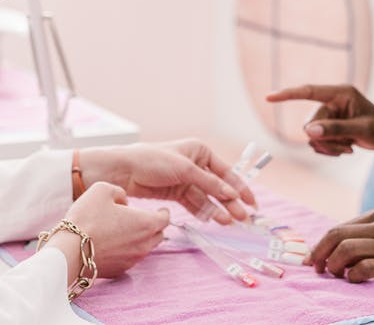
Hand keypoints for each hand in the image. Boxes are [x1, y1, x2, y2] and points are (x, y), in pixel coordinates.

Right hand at [60, 181, 169, 277]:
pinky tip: (112, 244)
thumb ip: (119, 192)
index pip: (165, 218)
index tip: (161, 209)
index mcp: (146, 223)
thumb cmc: (87, 218)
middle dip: (154, 226)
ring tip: (124, 230)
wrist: (69, 251)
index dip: (163, 212)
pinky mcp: (119, 271)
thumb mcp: (102, 189)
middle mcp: (143, 245)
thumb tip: (124, 203)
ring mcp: (132, 260)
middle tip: (143, 219)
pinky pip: (129, 259)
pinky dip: (126, 251)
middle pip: (159, 235)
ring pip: (144, 248)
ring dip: (140, 239)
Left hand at [81, 139, 255, 223]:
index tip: (252, 203)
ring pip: (207, 197)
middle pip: (218, 186)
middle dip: (231, 202)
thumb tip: (232, 195)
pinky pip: (194, 203)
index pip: (226, 171)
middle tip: (243, 218)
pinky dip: (203, 211)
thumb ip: (210, 183)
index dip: (240, 187)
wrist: (122, 171)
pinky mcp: (175, 192)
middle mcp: (195, 164)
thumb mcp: (185, 170)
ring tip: (229, 222)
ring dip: (218, 209)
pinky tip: (213, 220)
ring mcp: (185, 179)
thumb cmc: (153, 160)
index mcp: (200, 150)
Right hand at [266, 85, 373, 155]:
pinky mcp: (330, 126)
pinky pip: (317, 140)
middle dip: (325, 139)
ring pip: (312, 134)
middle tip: (345, 148)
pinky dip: (329, 149)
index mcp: (340, 93)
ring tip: (348, 149)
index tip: (269, 98)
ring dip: (328, 146)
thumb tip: (308, 132)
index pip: (309, 91)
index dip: (288, 94)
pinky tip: (346, 149)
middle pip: (311, 122)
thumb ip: (335, 129)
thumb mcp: (361, 130)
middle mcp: (333, 101)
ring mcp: (331, 114)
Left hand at [307, 207, 373, 283]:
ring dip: (334, 265)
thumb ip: (373, 231)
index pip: (339, 227)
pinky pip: (365, 268)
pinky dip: (353, 276)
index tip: (313, 260)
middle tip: (316, 269)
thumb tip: (341, 246)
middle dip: (319, 253)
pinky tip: (356, 280)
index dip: (321, 245)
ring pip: (346, 250)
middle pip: (336, 235)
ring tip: (337, 275)